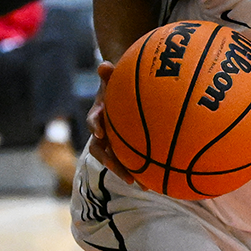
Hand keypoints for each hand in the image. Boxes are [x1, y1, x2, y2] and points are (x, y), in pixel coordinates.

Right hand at [83, 61, 138, 184]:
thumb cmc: (117, 83)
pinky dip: (142, 170)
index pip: (92, 121)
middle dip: (113, 163)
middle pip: (102, 151)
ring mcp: (111, 142)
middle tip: (126, 174)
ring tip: (143, 186)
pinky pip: (130, 160)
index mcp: (98, 115)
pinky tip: (158, 180)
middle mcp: (102, 132)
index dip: (94, 125)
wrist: (119, 90)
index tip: (99, 132)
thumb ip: (108, 74)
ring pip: (116, 161)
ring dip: (127, 173)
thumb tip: (104, 64)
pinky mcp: (122, 147)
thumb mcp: (113, 77)